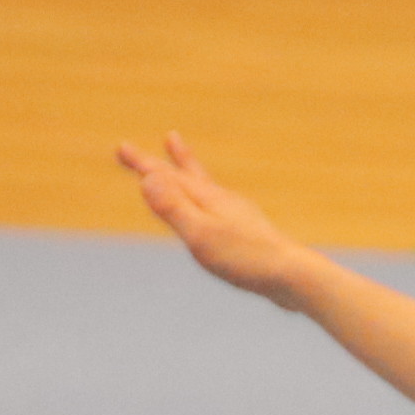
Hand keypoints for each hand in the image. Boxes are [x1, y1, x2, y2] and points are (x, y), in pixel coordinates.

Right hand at [114, 131, 314, 305]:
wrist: (292, 276)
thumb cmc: (245, 259)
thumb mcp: (201, 235)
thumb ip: (175, 208)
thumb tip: (148, 178)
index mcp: (207, 199)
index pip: (168, 177)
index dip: (144, 164)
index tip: (122, 147)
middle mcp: (223, 201)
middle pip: (189, 175)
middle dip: (167, 161)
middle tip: (164, 138)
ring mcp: (238, 214)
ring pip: (206, 187)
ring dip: (190, 171)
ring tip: (182, 157)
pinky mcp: (249, 233)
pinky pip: (218, 207)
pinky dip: (207, 199)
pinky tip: (216, 208)